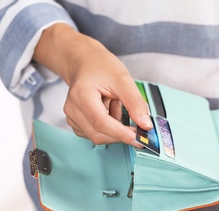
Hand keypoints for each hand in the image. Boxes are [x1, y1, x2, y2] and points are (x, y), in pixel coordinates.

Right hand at [34, 24, 151, 144]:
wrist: (85, 62)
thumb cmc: (101, 67)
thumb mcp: (123, 80)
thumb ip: (135, 103)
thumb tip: (145, 125)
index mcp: (82, 95)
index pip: (101, 123)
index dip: (121, 134)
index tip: (139, 139)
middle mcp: (72, 109)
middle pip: (99, 134)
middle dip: (121, 132)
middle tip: (136, 120)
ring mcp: (72, 117)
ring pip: (99, 136)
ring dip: (114, 126)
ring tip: (115, 103)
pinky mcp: (76, 123)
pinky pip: (96, 133)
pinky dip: (109, 126)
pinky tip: (109, 109)